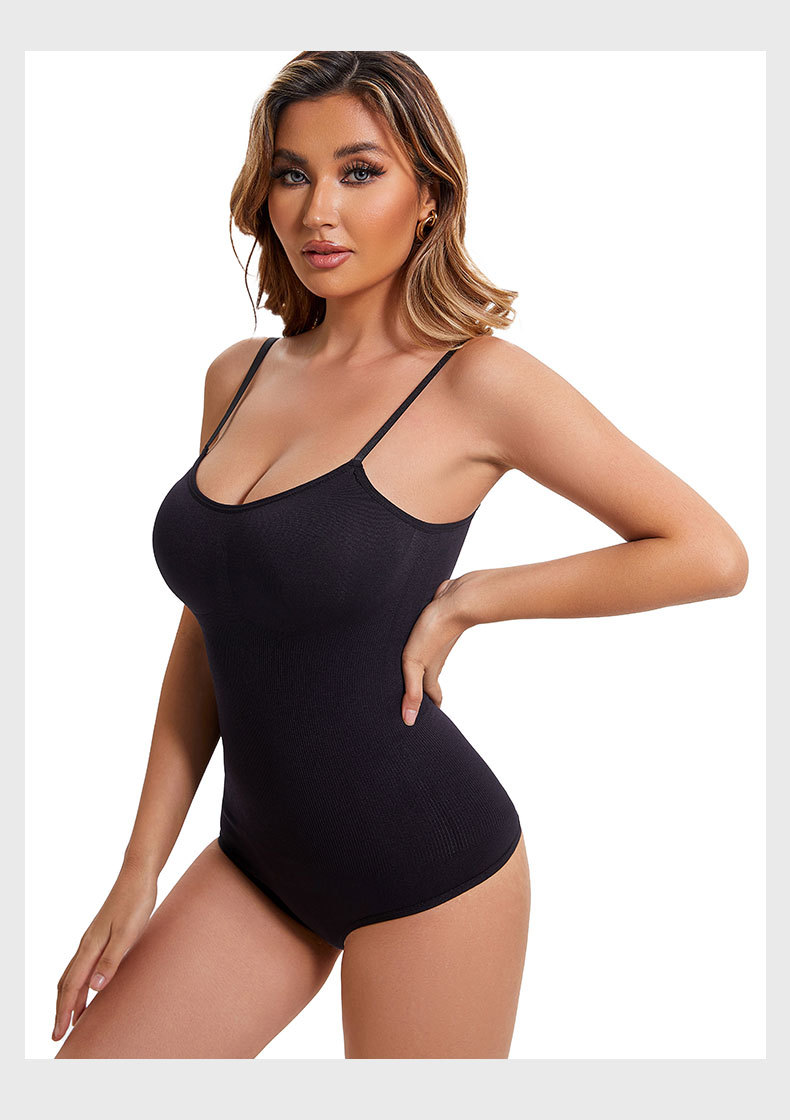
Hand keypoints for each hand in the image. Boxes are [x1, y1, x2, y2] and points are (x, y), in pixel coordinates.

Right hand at [53, 863, 157, 1042]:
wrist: (138, 876)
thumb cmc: (135, 902)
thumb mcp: (127, 933)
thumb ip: (111, 959)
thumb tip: (94, 988)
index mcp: (90, 946)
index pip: (71, 987)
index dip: (64, 1012)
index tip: (58, 1033)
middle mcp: (87, 944)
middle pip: (67, 984)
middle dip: (61, 1010)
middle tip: (58, 1034)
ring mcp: (93, 939)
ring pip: (73, 975)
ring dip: (70, 998)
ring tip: (71, 1019)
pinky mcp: (101, 935)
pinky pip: (84, 965)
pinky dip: (80, 983)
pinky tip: (90, 988)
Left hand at [400, 574, 473, 725]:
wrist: (457, 600)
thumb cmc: (435, 630)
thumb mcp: (415, 663)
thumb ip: (412, 691)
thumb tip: (409, 721)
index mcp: (429, 672)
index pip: (430, 697)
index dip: (424, 710)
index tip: (421, 723)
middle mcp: (433, 660)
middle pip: (427, 682)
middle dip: (421, 694)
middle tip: (413, 704)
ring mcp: (434, 643)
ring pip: (426, 662)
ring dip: (419, 672)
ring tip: (409, 677)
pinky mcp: (433, 627)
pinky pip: (425, 643)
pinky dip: (419, 650)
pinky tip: (413, 643)